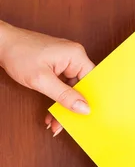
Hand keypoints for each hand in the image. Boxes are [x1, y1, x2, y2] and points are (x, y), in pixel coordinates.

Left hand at [0, 20, 93, 135]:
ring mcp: (66, 62)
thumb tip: (84, 108)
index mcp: (76, 55)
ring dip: (64, 106)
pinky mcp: (58, 66)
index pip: (93, 81)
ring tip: (55, 122)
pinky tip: (51, 112)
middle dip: (74, 107)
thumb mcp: (42, 80)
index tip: (87, 116)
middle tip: (67, 123)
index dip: (91, 100)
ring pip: (72, 90)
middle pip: (82, 87)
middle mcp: (74, 57)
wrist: (1, 44)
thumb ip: (64, 96)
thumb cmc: (18, 54)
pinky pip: (64, 86)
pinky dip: (58, 99)